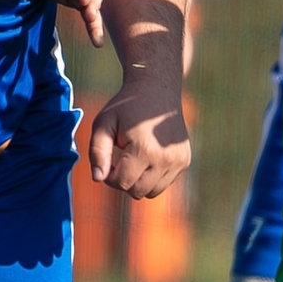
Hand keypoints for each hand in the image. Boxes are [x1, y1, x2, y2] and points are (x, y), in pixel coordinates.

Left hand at [89, 80, 189, 198]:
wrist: (156, 90)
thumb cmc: (125, 107)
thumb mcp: (103, 124)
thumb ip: (97, 152)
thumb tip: (97, 178)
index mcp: (145, 150)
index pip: (122, 183)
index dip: (109, 175)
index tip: (107, 159)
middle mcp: (166, 159)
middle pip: (137, 191)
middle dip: (123, 180)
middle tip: (119, 159)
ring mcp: (179, 161)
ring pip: (152, 192)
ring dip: (139, 181)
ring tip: (133, 158)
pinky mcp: (185, 161)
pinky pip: (164, 183)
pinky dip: (153, 176)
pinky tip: (147, 156)